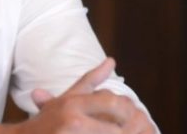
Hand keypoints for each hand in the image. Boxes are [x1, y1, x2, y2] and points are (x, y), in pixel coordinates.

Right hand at [0, 58, 155, 133]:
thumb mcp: (67, 98)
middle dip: (131, 130)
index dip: (129, 111)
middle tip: (139, 130)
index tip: (135, 118)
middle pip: (117, 127)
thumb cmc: (47, 120)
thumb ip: (91, 81)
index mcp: (73, 103)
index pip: (113, 102)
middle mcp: (73, 120)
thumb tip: (112, 61)